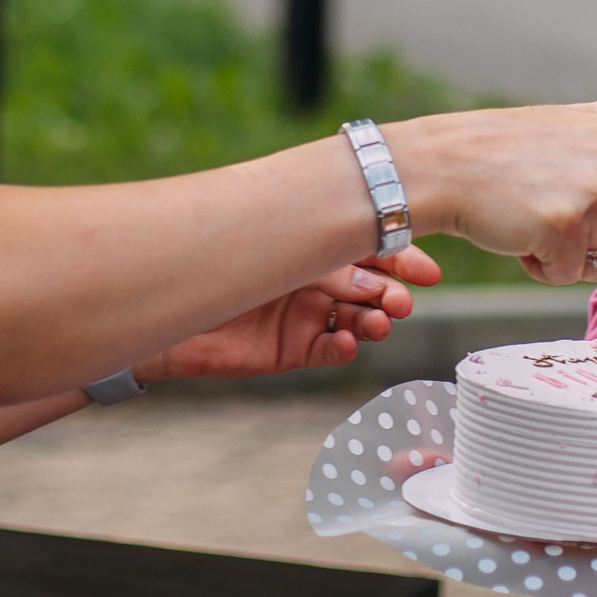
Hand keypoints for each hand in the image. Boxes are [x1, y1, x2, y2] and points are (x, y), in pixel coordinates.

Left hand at [136, 247, 439, 382]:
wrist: (167, 306)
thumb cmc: (216, 262)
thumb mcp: (278, 257)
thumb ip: (327, 271)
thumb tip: (375, 284)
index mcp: (316, 247)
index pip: (370, 249)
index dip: (402, 259)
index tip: (429, 272)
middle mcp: (317, 280)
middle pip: (370, 286)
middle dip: (392, 293)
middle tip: (402, 301)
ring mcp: (306, 314)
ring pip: (355, 319)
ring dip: (373, 321)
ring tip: (378, 322)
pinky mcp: (291, 348)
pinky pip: (327, 349)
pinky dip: (342, 347)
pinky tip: (348, 341)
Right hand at [388, 94, 596, 284]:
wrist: (443, 164)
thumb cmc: (505, 148)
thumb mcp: (571, 118)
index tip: (570, 193)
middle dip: (591, 239)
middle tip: (545, 205)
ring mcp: (593, 195)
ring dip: (566, 254)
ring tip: (530, 216)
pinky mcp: (564, 228)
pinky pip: (570, 275)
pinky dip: (542, 266)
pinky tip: (517, 233)